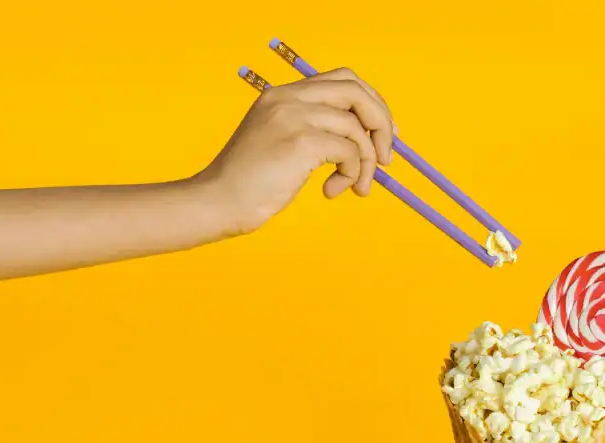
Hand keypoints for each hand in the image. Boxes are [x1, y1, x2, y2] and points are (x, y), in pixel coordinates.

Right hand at [196, 68, 395, 234]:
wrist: (217, 201)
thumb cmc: (250, 183)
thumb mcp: (281, 144)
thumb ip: (314, 131)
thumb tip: (367, 140)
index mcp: (283, 95)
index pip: (342, 80)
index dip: (371, 103)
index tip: (383, 133)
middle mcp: (288, 98)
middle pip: (356, 91)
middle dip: (381, 123)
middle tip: (386, 158)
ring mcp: (294, 117)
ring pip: (357, 127)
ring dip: (367, 162)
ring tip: (357, 187)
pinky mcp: (301, 142)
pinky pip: (349, 152)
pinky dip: (353, 173)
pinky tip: (332, 190)